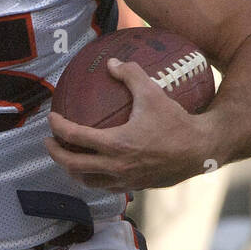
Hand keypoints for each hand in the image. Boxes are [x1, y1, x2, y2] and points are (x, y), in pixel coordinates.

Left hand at [45, 59, 214, 190]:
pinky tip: (96, 168)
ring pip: (87, 180)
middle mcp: (116, 166)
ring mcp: (125, 180)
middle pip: (72, 165)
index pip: (75, 137)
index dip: (58, 127)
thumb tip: (112, 62)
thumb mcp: (153, 92)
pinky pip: (106, 186)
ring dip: (72, 170)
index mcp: (116, 144)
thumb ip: (131, 74)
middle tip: (49, 142)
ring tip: (68, 157)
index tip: (52, 118)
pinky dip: (94, 177)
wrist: (201, 150)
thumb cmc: (177, 121)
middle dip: (55, 153)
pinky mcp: (135, 187)